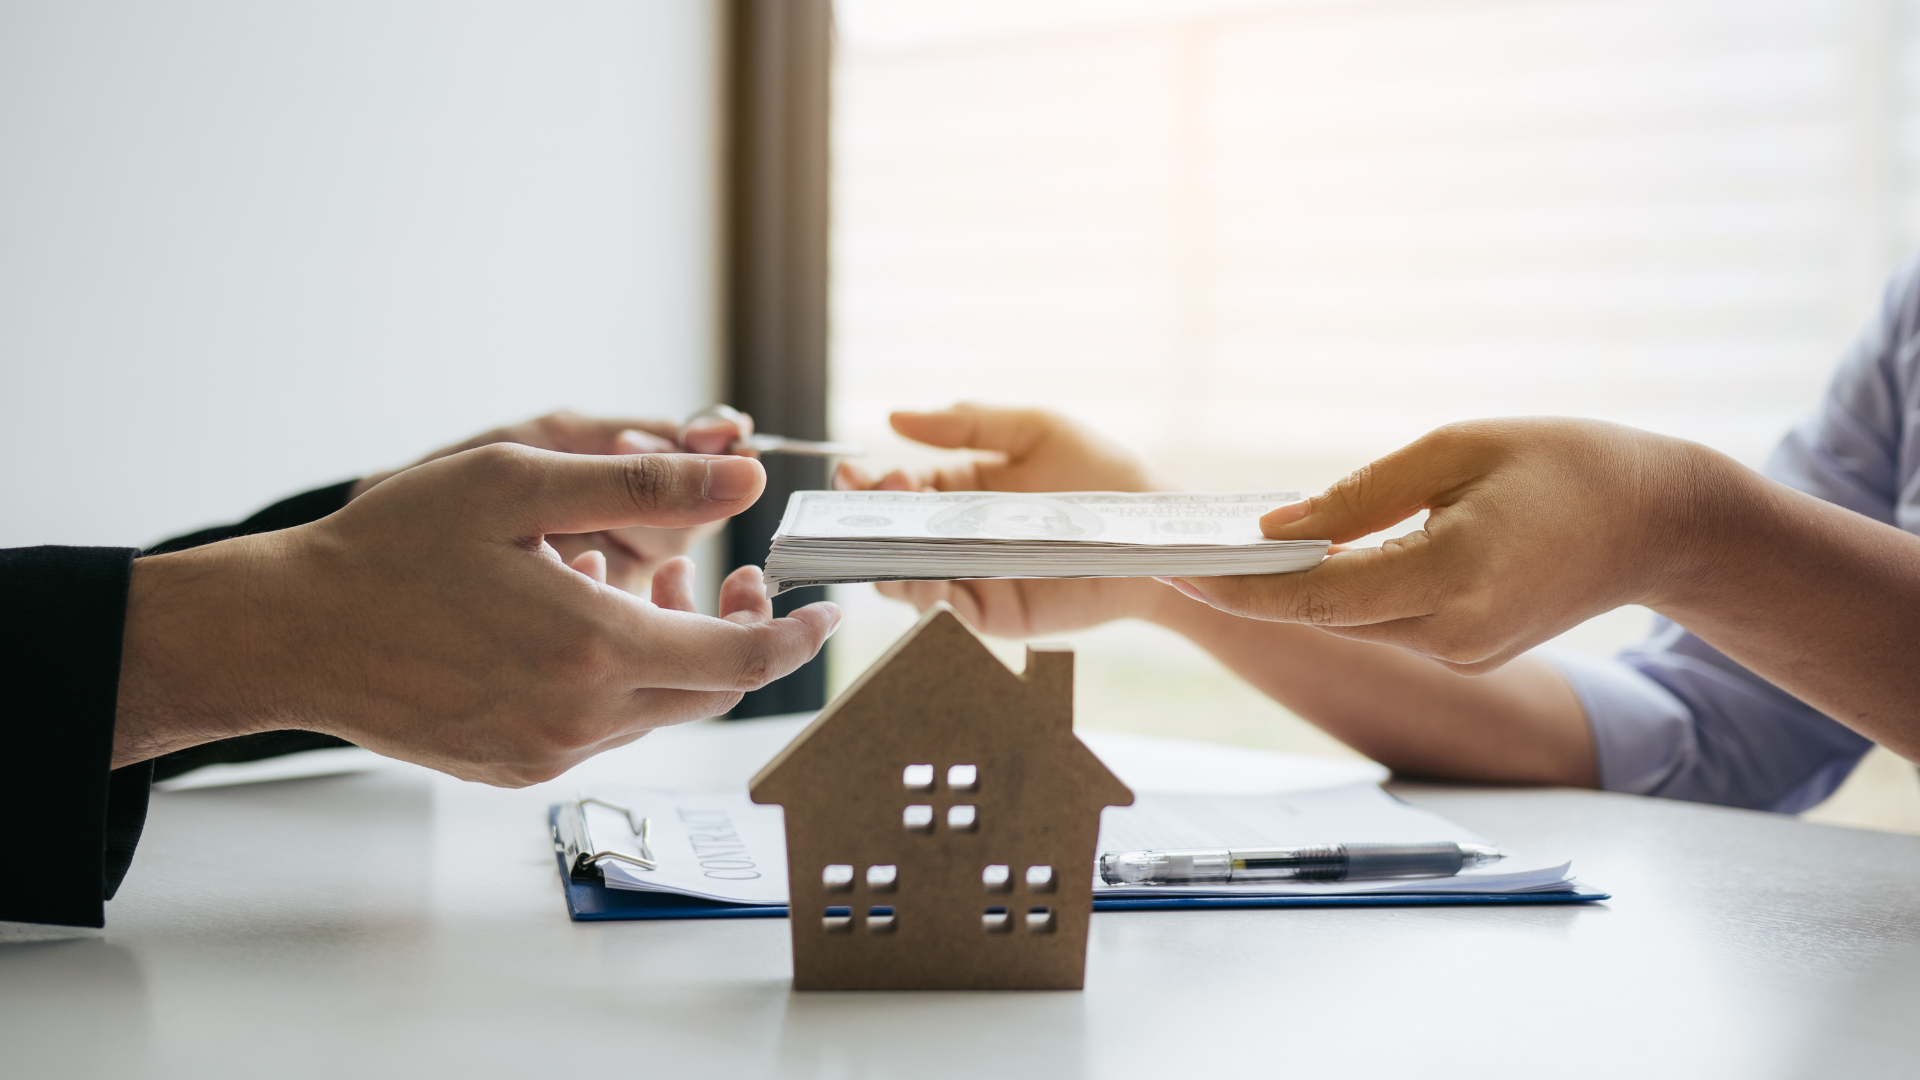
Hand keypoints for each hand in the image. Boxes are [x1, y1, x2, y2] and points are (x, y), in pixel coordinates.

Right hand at [115, 445, 839, 784]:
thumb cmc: (393, 550)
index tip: (826, 609)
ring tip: (625, 576)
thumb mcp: (516, 485)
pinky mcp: (516, 767)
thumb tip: (745, 478)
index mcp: (593, 649)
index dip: (798, 635)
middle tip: (731, 572)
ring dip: (671, 647)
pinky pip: (603, 725)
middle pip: (711, 691)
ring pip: (658, 707)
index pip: (744, 661)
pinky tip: (573, 618)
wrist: (291, 634)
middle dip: (741, 634)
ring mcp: (546, 752)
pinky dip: (617, 676)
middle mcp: (579, 718)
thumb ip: (643, 485)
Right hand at [837, 404, 1178, 634]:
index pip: (899, 487)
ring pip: (905, 577)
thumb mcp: (1035, 429)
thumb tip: (893, 416)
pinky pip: (943, 612)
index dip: (872, 484)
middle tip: (872, 506)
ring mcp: (971, 578)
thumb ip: (967, 421)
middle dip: (869, 522)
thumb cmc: (1102, 474)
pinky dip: (924, 597)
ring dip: (888, 562)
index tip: (857, 477)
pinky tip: (924, 578)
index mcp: (961, 489)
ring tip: (892, 544)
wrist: (1152, 534)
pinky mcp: (991, 615)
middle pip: (891, 535)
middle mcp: (958, 535)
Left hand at [1165, 418, 1717, 672]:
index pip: (1318, 595)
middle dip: (1248, 589)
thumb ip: (1360, 495)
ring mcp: (1465, 653)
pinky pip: (1387, 624)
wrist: (1661, 522)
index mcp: (1454, 575)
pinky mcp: (1470, 655)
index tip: (1176, 567)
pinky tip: (1302, 563)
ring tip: (1219, 552)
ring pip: (1352, 625)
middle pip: (1324, 618)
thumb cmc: (1564, 463)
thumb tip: (1273, 528)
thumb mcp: (1456, 449)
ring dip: (1292, 593)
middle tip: (1174, 551)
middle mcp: (1455, 633)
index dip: (1240, 586)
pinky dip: (1344, 595)